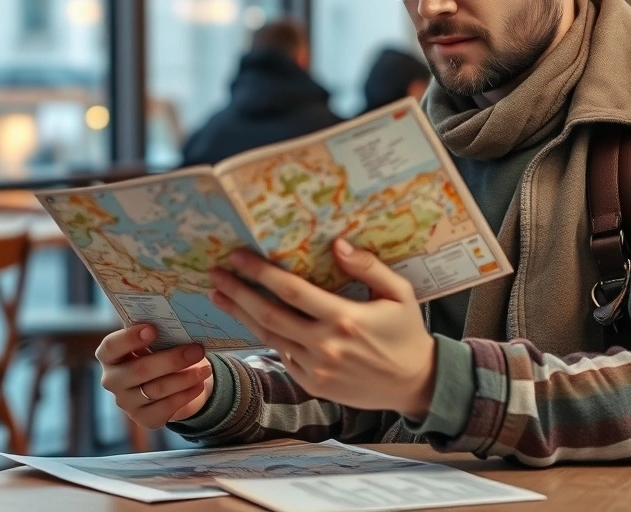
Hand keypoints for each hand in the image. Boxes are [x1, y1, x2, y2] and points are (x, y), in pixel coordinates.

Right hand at [96, 324, 213, 428]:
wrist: (166, 382)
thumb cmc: (156, 352)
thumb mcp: (152, 340)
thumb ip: (155, 332)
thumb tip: (179, 323)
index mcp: (109, 355)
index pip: (112, 347)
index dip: (130, 338)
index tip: (153, 329)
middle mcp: (112, 380)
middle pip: (140, 370)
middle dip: (172, 360)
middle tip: (197, 350)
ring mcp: (126, 402)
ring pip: (157, 390)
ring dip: (185, 378)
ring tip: (207, 369)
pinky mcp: (143, 418)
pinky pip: (166, 408)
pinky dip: (186, 395)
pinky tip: (199, 384)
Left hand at [210, 239, 435, 417]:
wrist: (415, 384)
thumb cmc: (406, 333)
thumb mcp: (399, 293)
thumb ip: (369, 267)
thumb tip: (338, 245)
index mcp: (344, 318)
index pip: (291, 291)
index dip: (261, 272)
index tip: (238, 256)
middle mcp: (325, 345)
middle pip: (269, 314)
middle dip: (238, 292)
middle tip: (215, 273)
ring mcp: (316, 368)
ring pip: (269, 337)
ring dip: (240, 315)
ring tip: (219, 295)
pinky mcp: (313, 384)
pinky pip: (282, 356)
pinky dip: (264, 337)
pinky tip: (250, 320)